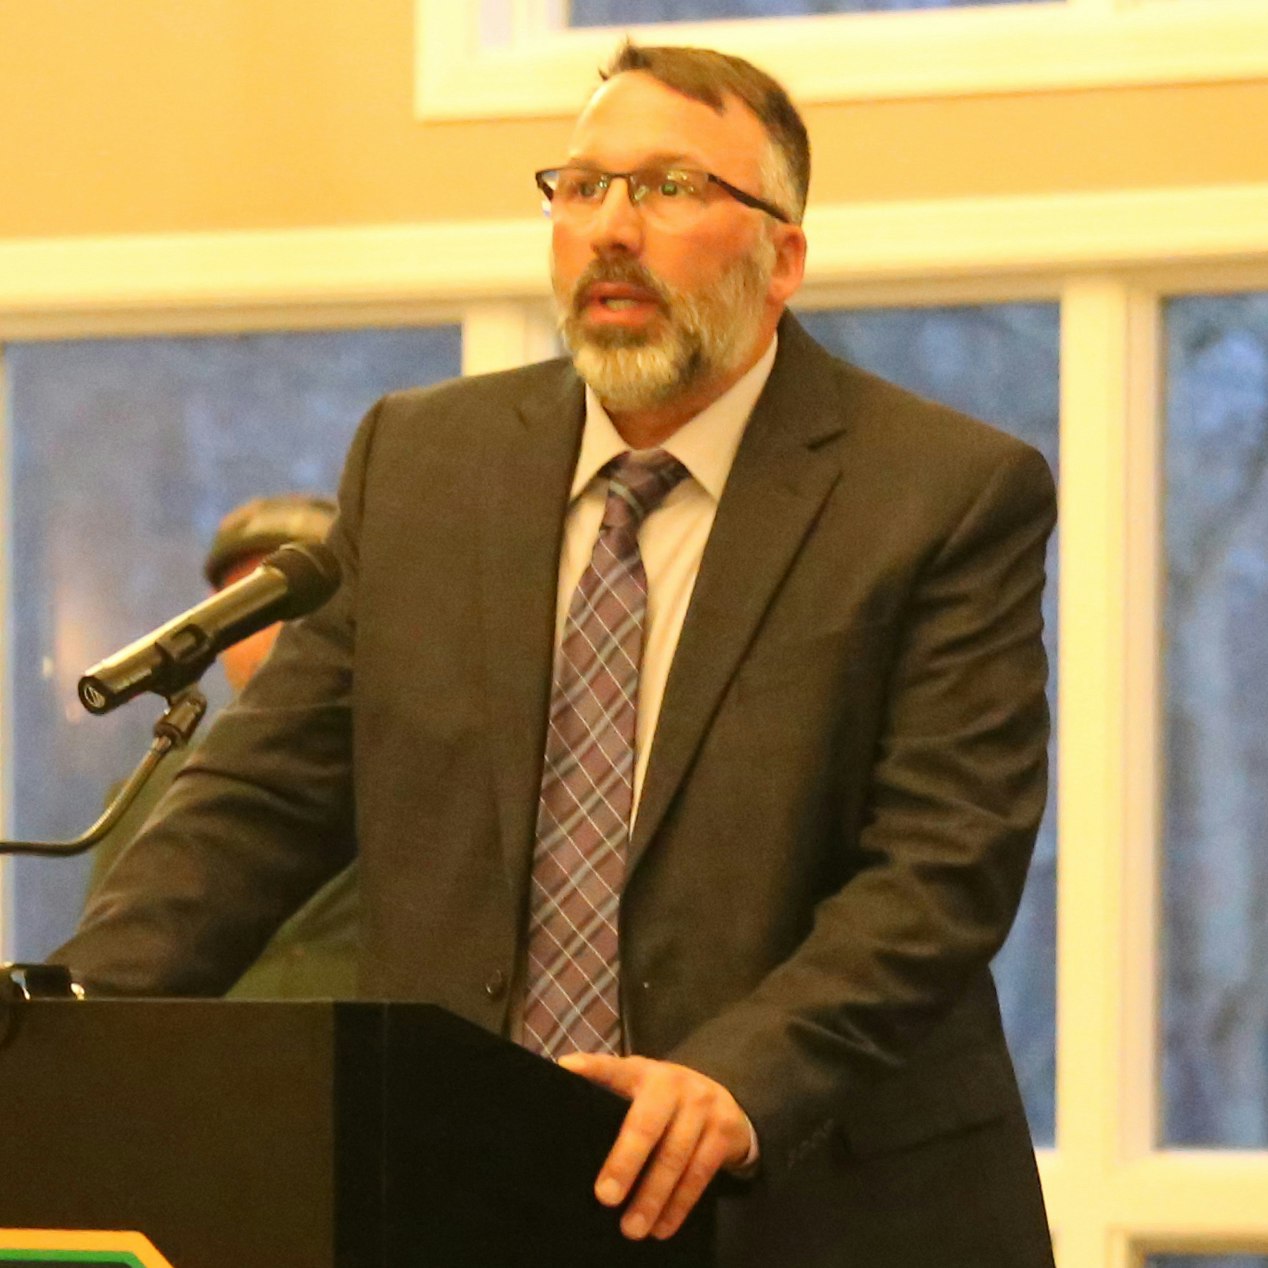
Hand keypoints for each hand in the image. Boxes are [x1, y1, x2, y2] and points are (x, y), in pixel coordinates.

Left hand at [558, 1052, 751, 1240]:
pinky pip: (700, 1174)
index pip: (614, 1068)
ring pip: (675, 1156)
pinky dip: (679, 1205)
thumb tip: (568, 1114)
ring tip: (632, 1228)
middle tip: (605, 1197)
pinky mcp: (724, 1130)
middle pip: (646, 1124)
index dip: (591, 1067)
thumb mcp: (640, 1088)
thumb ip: (611, 1095)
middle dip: (625, 1162)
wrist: (724, 1098)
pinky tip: (662, 1227)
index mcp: (643, 1072)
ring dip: (652, 1197)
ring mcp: (702, 1105)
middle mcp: (672, 1083)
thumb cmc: (665, 1100)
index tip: (566, 1070)